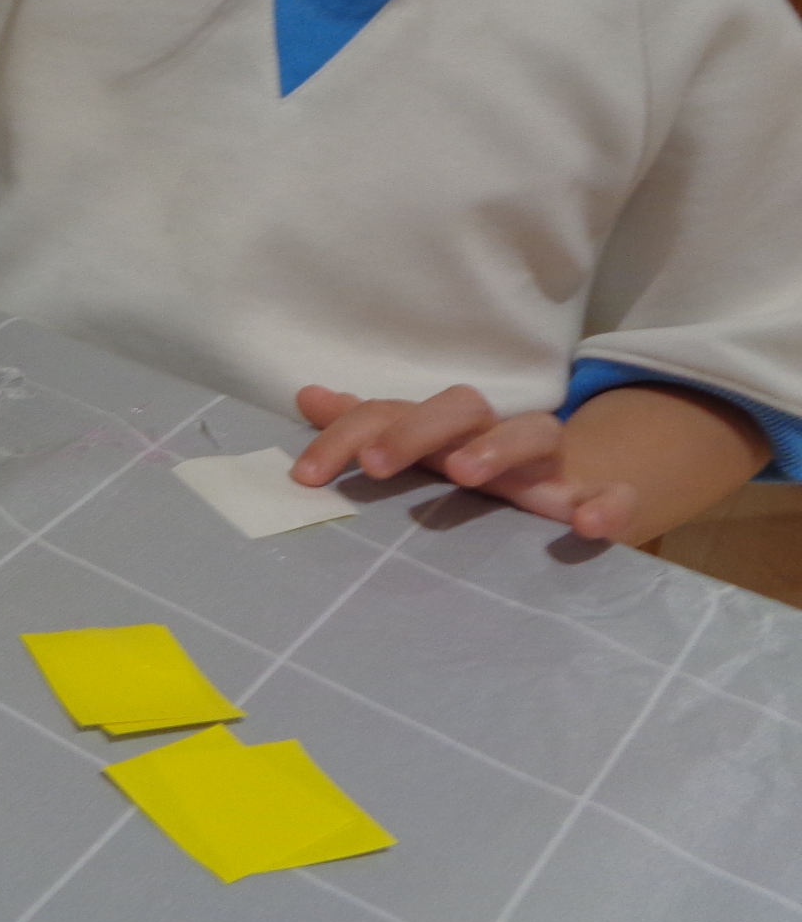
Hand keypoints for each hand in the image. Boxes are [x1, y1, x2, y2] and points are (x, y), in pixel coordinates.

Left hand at [292, 382, 638, 541]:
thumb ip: (368, 427)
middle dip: (417, 429)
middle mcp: (495, 434)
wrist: (577, 484)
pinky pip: (615, 492)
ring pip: (537, 430)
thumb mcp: (423, 448)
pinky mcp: (596, 497)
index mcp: (445, 426)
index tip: (306, 476)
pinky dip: (608, 503)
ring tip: (466, 473)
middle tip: (380, 465)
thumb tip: (307, 396)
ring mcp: (549, 464)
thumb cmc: (479, 465)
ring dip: (499, 447)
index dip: (347, 436)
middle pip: (464, 405)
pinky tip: (587, 526)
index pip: (392, 411)